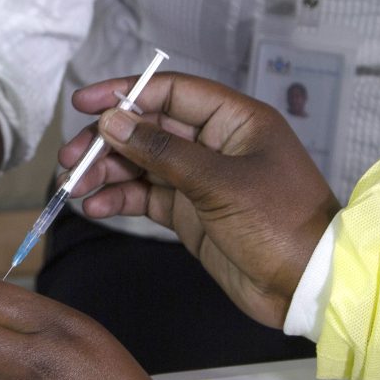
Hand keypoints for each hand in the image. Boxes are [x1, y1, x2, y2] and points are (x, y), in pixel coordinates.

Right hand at [59, 72, 339, 328]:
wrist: (308, 287)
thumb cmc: (281, 224)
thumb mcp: (220, 183)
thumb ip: (163, 152)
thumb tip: (114, 121)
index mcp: (235, 121)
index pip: (171, 92)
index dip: (126, 93)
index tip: (84, 104)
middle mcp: (215, 144)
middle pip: (149, 129)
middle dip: (108, 141)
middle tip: (72, 160)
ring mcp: (201, 180)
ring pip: (142, 164)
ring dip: (107, 172)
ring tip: (75, 187)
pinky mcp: (191, 214)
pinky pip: (147, 196)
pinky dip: (120, 199)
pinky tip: (96, 206)